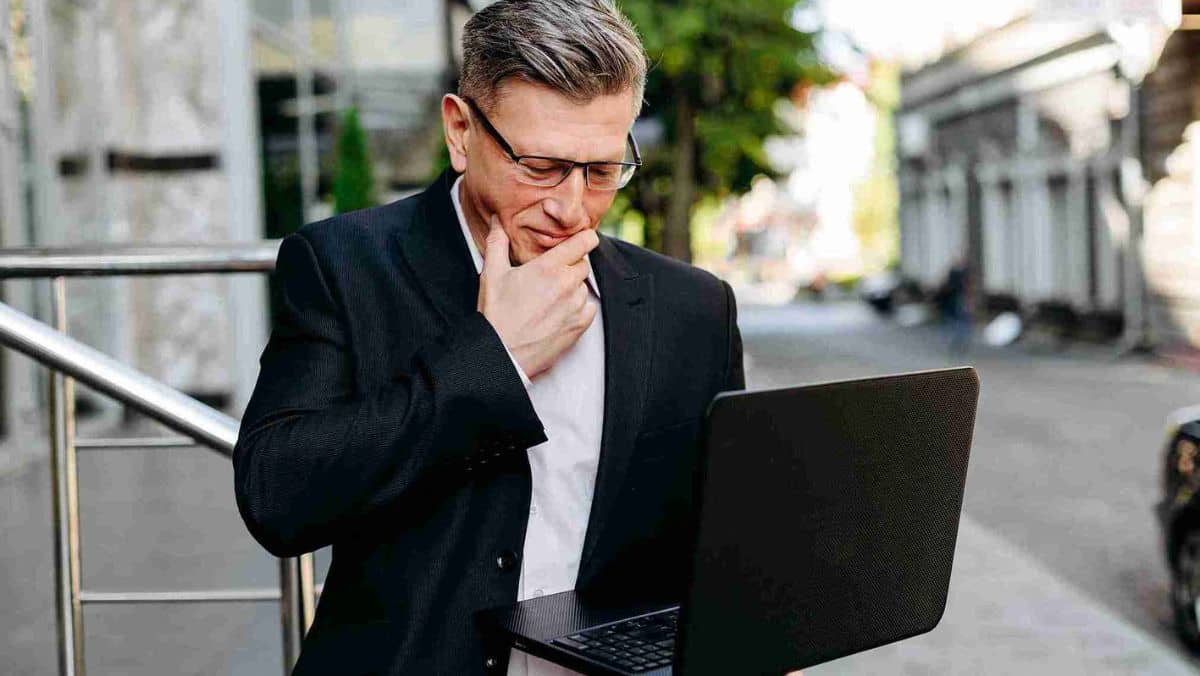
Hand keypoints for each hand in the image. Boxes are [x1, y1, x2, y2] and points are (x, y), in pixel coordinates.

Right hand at [477, 215, 599, 378]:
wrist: (502, 353)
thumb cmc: (496, 315)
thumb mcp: (492, 274)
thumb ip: (497, 243)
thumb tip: (497, 222)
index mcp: (548, 268)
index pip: (584, 242)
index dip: (585, 238)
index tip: (583, 239)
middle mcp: (566, 285)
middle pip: (583, 265)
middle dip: (570, 267)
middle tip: (549, 277)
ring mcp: (575, 306)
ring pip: (584, 287)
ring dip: (572, 289)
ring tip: (549, 299)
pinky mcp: (580, 326)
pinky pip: (589, 308)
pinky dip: (578, 308)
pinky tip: (558, 313)